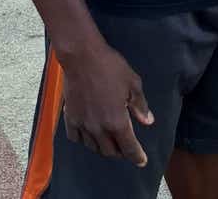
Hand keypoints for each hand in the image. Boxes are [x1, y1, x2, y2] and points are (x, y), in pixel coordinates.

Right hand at [60, 40, 154, 165]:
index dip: (137, 157)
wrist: (82, 57)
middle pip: (110, 151)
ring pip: (93, 147)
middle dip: (120, 152)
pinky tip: (89, 134)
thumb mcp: (133, 84)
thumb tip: (147, 121)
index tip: (141, 161)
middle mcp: (99, 128)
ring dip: (103, 147)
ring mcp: (83, 124)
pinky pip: (76, 138)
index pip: (128, 148)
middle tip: (126, 146)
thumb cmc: (110, 67)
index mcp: (117, 121)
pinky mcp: (70, 117)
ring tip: (109, 141)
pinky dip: (84, 140)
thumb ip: (140, 106)